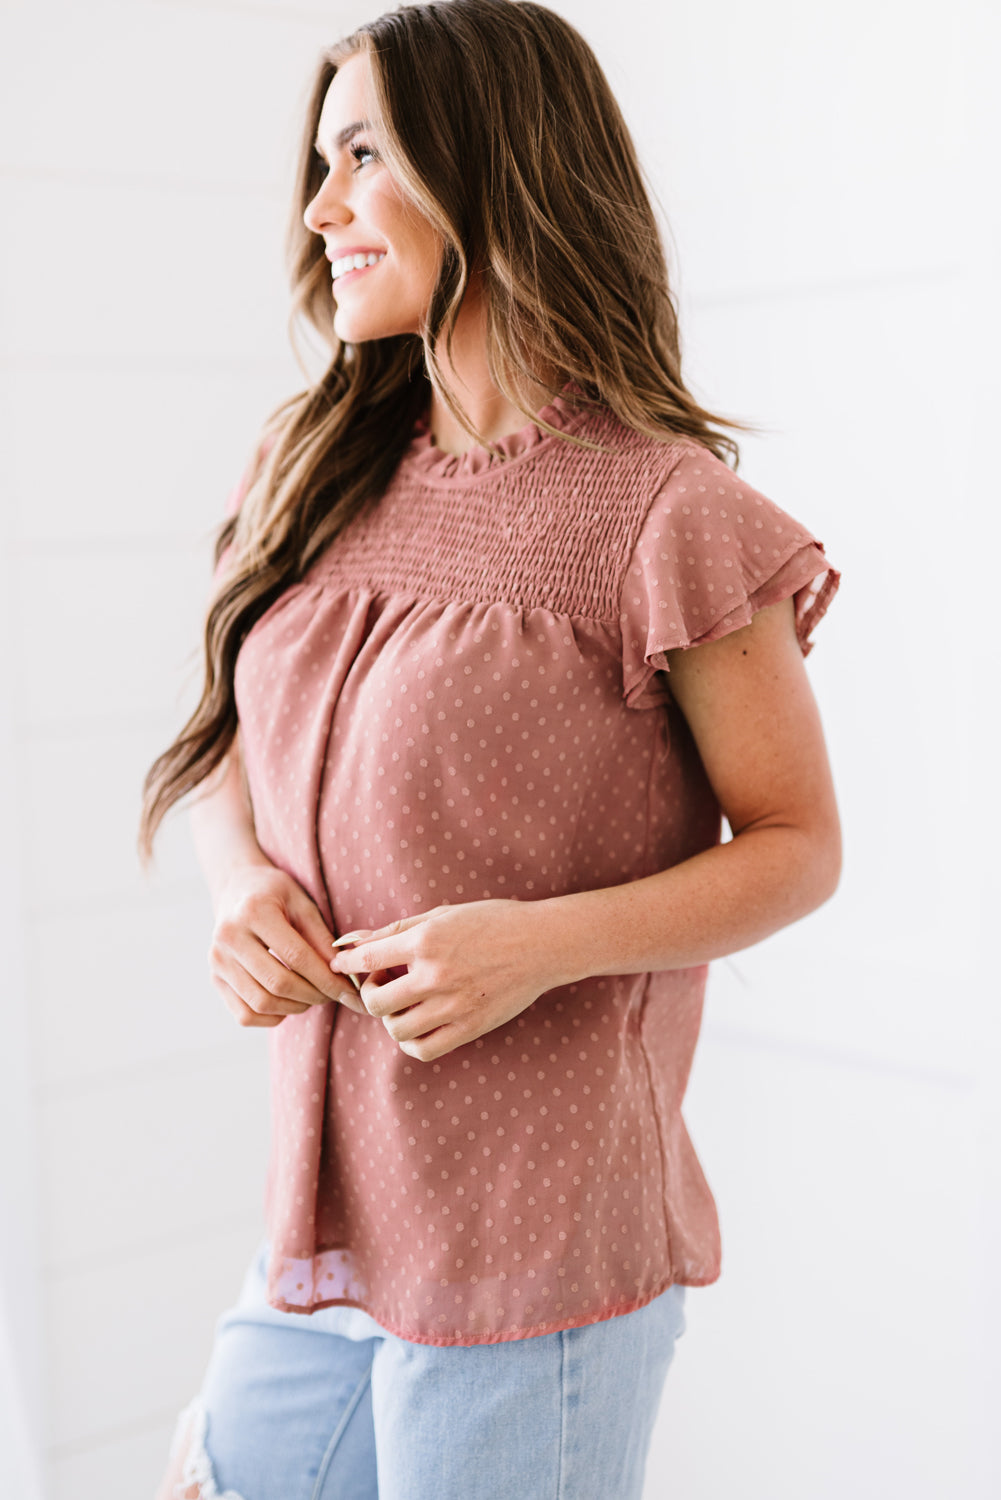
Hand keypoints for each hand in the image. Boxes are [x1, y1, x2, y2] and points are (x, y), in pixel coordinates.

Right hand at [209, 861, 367, 1027]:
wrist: (237, 888)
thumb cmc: (275, 894)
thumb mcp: (303, 904)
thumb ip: (321, 939)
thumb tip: (342, 975)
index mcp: (253, 912)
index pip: (297, 957)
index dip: (327, 979)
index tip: (349, 991)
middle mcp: (228, 938)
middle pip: (278, 984)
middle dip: (314, 995)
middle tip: (333, 994)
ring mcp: (217, 961)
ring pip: (262, 1003)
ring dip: (296, 1007)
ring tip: (313, 996)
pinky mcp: (214, 979)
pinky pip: (245, 1015)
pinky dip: (273, 1017)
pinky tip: (288, 1002)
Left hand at [329, 898, 564, 1060]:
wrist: (542, 944)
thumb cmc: (491, 922)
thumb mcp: (442, 915)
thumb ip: (395, 929)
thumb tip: (350, 941)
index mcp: (427, 941)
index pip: (368, 958)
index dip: (347, 963)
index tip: (341, 964)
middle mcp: (436, 974)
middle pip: (375, 1001)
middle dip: (370, 993)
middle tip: (383, 984)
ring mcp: (454, 1005)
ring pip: (397, 1029)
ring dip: (390, 1019)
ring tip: (403, 1005)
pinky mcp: (470, 1027)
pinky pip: (424, 1049)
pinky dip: (411, 1042)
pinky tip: (418, 1025)